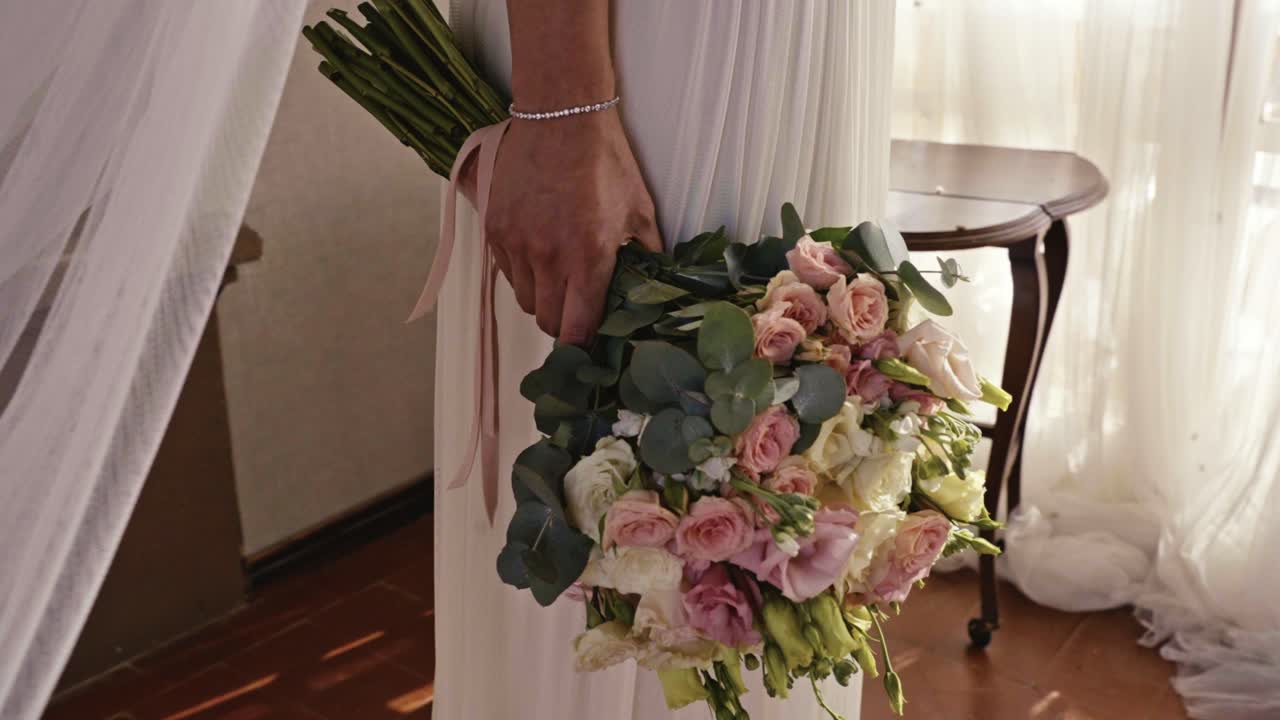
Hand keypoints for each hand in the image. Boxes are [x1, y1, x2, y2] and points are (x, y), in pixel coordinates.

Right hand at [479, 109, 661, 343]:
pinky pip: (507, 273)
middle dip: (564, 324)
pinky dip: (523, 274)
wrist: (560, 116)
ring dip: (542, 299)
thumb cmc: (605, 161)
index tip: (591, 339)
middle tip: (577, 310)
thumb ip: (647, 253)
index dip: (584, 343)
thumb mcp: (640, 209)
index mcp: (588, 258)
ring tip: (559, 279)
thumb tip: (655, 284)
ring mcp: (517, 245)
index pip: (576, 329)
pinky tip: (540, 256)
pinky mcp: (495, 230)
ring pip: (525, 300)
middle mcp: (548, 258)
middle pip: (547, 322)